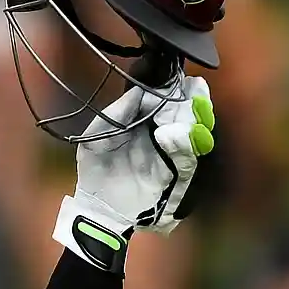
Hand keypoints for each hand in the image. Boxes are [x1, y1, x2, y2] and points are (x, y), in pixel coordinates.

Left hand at [54, 76, 215, 274]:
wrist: (99, 207)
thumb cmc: (94, 170)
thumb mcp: (96, 136)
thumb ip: (117, 112)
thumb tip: (141, 90)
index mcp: (143, 123)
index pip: (167, 101)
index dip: (175, 90)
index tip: (180, 81)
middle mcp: (161, 135)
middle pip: (187, 113)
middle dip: (193, 101)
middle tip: (194, 91)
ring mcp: (169, 155)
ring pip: (193, 132)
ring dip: (193, 120)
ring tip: (189, 110)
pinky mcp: (174, 174)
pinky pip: (188, 158)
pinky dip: (184, 145)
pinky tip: (172, 134)